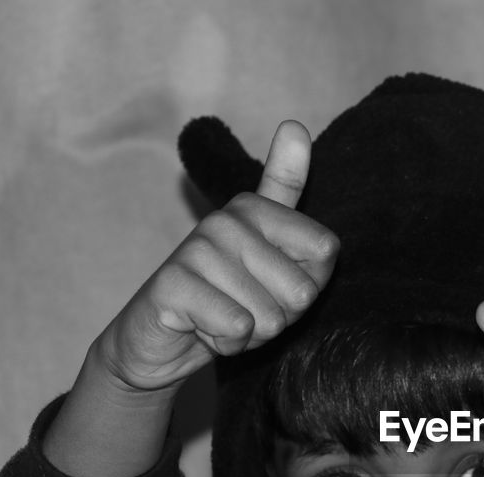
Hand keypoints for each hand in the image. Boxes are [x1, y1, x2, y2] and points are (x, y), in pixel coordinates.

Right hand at [97, 120, 338, 393]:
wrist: (157, 342)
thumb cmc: (228, 303)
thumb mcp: (276, 260)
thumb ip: (289, 200)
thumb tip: (294, 124)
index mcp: (255, 209)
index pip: (326, 251)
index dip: (308, 286)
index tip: (273, 285)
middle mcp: (226, 221)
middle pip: (302, 291)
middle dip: (279, 318)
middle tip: (242, 309)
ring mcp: (196, 250)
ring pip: (270, 316)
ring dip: (251, 335)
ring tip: (221, 319)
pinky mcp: (172, 286)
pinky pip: (238, 327)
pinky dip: (226, 345)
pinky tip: (201, 331)